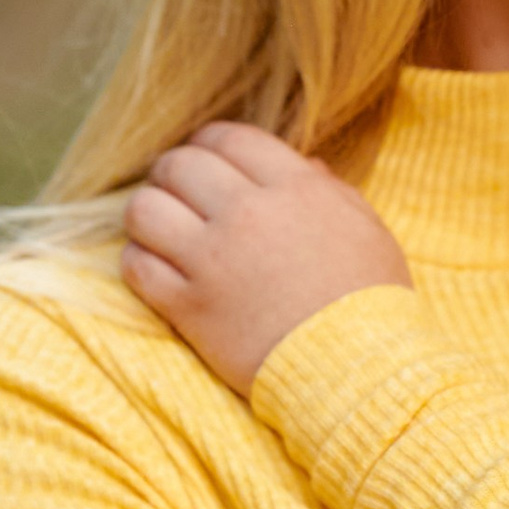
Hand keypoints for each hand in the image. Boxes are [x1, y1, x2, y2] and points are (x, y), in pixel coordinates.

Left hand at [121, 121, 410, 392]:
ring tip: (159, 229)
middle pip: (179, 165)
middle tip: (177, 192)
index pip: (229, 138)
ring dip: (147, 214)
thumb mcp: (368, 232)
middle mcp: (247, 213)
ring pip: (145, 210)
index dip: (210, 143)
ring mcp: (213, 260)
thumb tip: (309, 167)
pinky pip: (136, 266)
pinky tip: (155, 268)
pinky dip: (138, 261)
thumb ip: (333, 192)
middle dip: (172, 174)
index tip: (207, 160)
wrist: (358, 370)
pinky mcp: (190, 307)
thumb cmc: (372, 302)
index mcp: (295, 188)